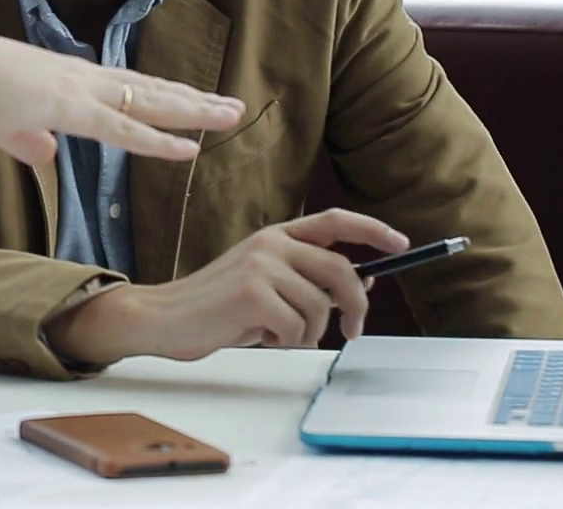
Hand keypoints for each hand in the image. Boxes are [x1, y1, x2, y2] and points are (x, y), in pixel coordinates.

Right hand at [0, 31, 245, 177]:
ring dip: (193, 111)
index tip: (190, 102)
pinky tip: (190, 147)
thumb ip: (25, 138)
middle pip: (150, 89)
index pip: (124, 88)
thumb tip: (45, 152)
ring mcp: (79, 90)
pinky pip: (125, 129)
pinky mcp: (71, 110)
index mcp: (63, 79)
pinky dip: (159, 140)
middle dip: (192, 100)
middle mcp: (80, 78)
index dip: (159, 97)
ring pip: (150, 102)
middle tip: (231, 105)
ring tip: (231, 115)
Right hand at [45, 209, 410, 364]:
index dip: (372, 230)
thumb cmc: (214, 306)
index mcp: (275, 235)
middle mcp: (270, 243)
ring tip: (275, 333)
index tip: (401, 244)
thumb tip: (362, 284)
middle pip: (341, 270)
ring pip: (319, 307)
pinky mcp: (252, 294)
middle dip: (357, 306)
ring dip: (307, 332)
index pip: (334, 220)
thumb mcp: (264, 284)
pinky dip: (285, 341)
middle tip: (353, 330)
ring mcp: (261, 266)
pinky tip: (258, 336)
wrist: (162, 317)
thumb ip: (306, 279)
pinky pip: (296, 326)